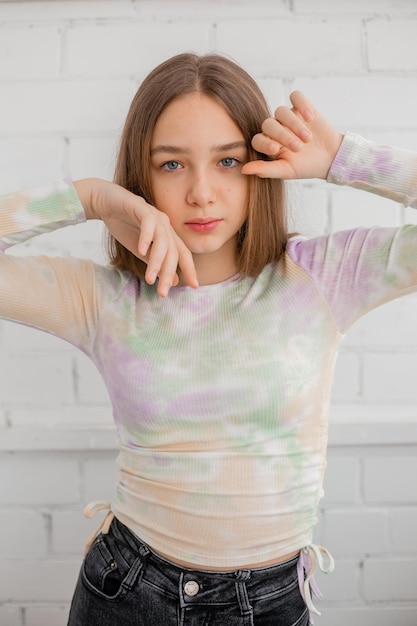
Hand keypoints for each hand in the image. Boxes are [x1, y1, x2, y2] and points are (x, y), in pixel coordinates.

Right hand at [74, 178, 197, 296]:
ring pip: (162, 240)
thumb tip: (175, 281)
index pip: (182, 254)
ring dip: (156, 261)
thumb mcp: (142, 251)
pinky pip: (148, 223)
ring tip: (149, 278)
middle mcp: (164, 225)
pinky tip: (141, 251)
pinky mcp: (140, 207)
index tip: (195, 286)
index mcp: (167, 235)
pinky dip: (146, 238)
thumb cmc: (124, 226)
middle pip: (173, 251)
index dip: (190, 269)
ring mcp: (154, 215)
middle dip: (168, 273)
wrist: (105, 202)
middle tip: (163, 292)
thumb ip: (157, 264)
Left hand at [241, 91, 342, 179]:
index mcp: (268, 143)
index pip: (258, 139)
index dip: (265, 143)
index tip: (276, 149)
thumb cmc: (305, 167)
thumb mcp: (286, 171)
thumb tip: (243, 170)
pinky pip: (296, 96)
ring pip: (281, 111)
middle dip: (283, 136)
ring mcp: (288, 116)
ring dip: (294, 124)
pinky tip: (310, 118)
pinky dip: (302, 104)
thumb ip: (265, 170)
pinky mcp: (302, 106)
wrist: (330, 158)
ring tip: (308, 138)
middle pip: (269, 124)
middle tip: (298, 148)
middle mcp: (276, 128)